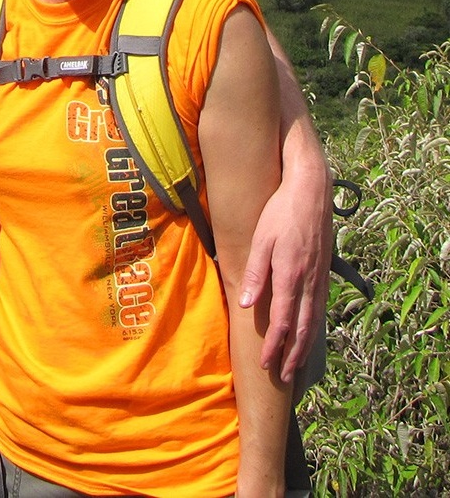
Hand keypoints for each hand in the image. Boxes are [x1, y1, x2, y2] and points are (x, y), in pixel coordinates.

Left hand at [238, 162, 331, 382]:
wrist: (312, 191)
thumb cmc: (281, 212)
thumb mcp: (262, 238)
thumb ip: (255, 272)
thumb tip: (245, 305)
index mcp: (290, 275)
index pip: (281, 322)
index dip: (274, 346)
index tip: (265, 364)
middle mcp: (308, 282)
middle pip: (301, 329)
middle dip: (292, 356)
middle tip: (283, 377)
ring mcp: (320, 278)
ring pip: (314, 322)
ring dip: (305, 347)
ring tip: (296, 366)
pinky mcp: (325, 272)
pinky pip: (320, 308)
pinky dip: (314, 329)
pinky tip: (309, 335)